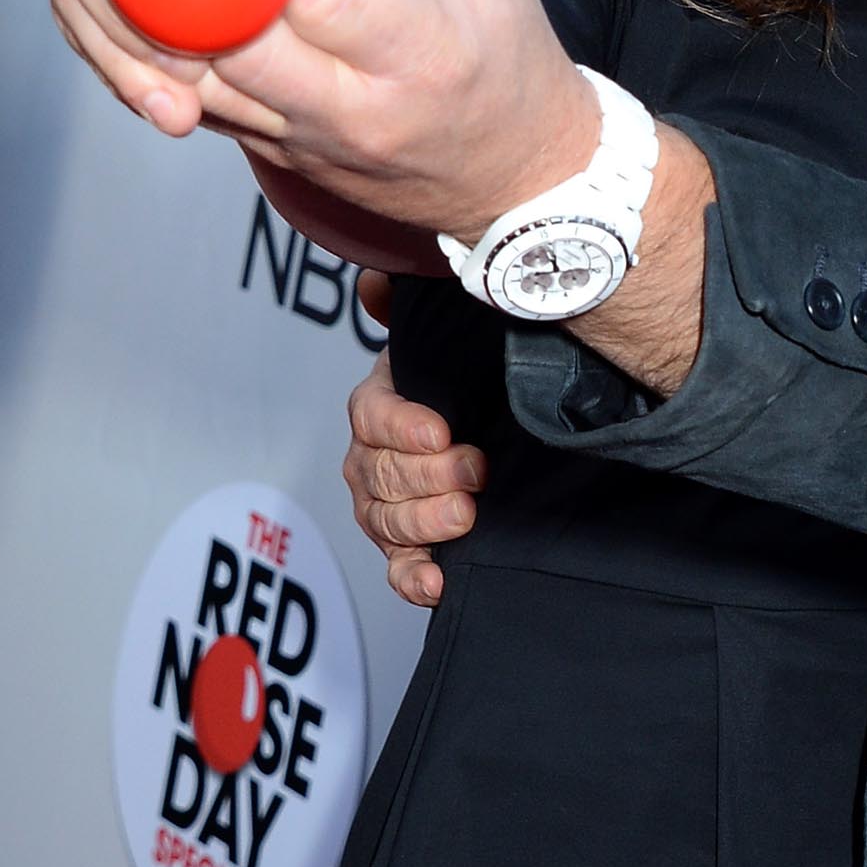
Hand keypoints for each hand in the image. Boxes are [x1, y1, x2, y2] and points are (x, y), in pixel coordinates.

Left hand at [49, 0, 599, 242]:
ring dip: (175, 12)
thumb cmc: (503, 53)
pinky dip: (177, 52)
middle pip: (240, 41)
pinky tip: (176, 5)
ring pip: (205, 76)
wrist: (516, 178)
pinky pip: (204, 101)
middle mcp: (361, 112)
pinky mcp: (278, 157)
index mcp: (429, 53)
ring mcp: (312, 144)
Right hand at [344, 281, 485, 605]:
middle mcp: (371, 460)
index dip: (403, 427)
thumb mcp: (448, 343)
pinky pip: (400, 571)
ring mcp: (386, 508)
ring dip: (424, 523)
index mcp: (377, 408)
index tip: (442, 432)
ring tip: (464, 516)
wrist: (494, 433)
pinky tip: (438, 585)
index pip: (373, 418)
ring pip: (386, 522)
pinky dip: (414, 581)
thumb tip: (377, 280)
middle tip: (475, 469)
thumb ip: (411, 311)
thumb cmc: (464, 387)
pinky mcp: (409, 550)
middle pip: (381, 474)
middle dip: (429, 475)